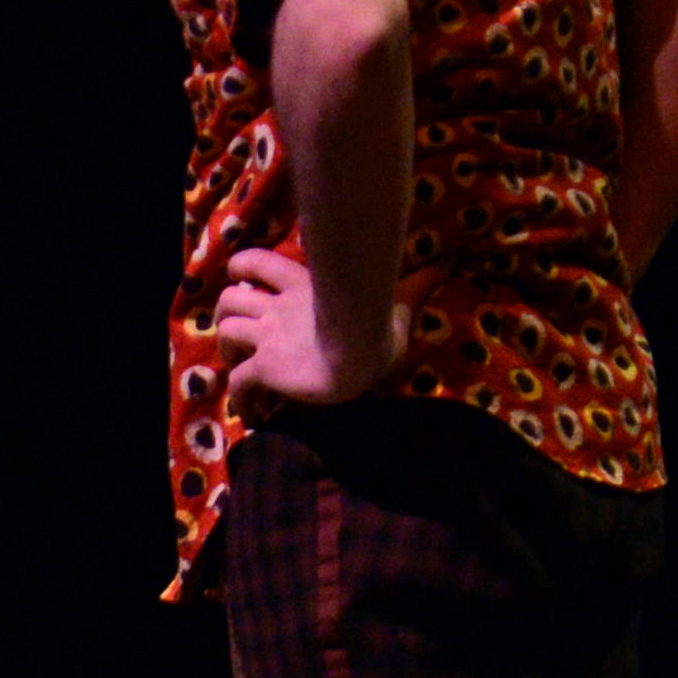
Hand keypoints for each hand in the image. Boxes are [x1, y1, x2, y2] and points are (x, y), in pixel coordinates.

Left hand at [211, 246, 410, 405]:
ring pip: (226, 333)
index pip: (257, 261)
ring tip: (239, 368)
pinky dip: (239, 399)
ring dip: (226, 350)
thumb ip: (417, 285)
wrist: (359, 352)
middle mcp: (278, 309)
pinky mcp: (264, 367)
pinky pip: (238, 382)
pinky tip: (252, 415)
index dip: (242, 269)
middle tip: (238, 332)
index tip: (245, 282)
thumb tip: (452, 263)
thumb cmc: (381, 327)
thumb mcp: (400, 302)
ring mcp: (268, 338)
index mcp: (303, 286)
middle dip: (227, 312)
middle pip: (230, 298)